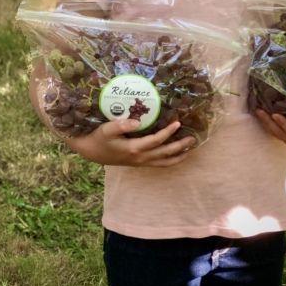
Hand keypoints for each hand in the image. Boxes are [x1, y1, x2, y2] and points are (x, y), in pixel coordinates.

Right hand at [69, 118, 195, 167]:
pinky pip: (159, 164)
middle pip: (165, 154)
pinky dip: (170, 160)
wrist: (92, 151)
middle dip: (180, 147)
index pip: (156, 141)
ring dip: (178, 156)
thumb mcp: (106, 129)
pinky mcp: (139, 163)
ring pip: (164, 162)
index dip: (168, 132)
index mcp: (134, 148)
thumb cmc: (99, 138)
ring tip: (190, 150)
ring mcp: (141, 162)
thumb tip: (137, 122)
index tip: (178, 123)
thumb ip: (120, 125)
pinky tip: (176, 155)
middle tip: (193, 139)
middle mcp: (140, 158)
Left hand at [255, 109, 285, 147]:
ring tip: (258, 111)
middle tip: (260, 111)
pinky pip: (275, 131)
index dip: (284, 124)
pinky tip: (261, 115)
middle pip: (281, 133)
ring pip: (276, 133)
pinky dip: (268, 124)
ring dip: (266, 123)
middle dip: (269, 123)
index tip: (275, 115)